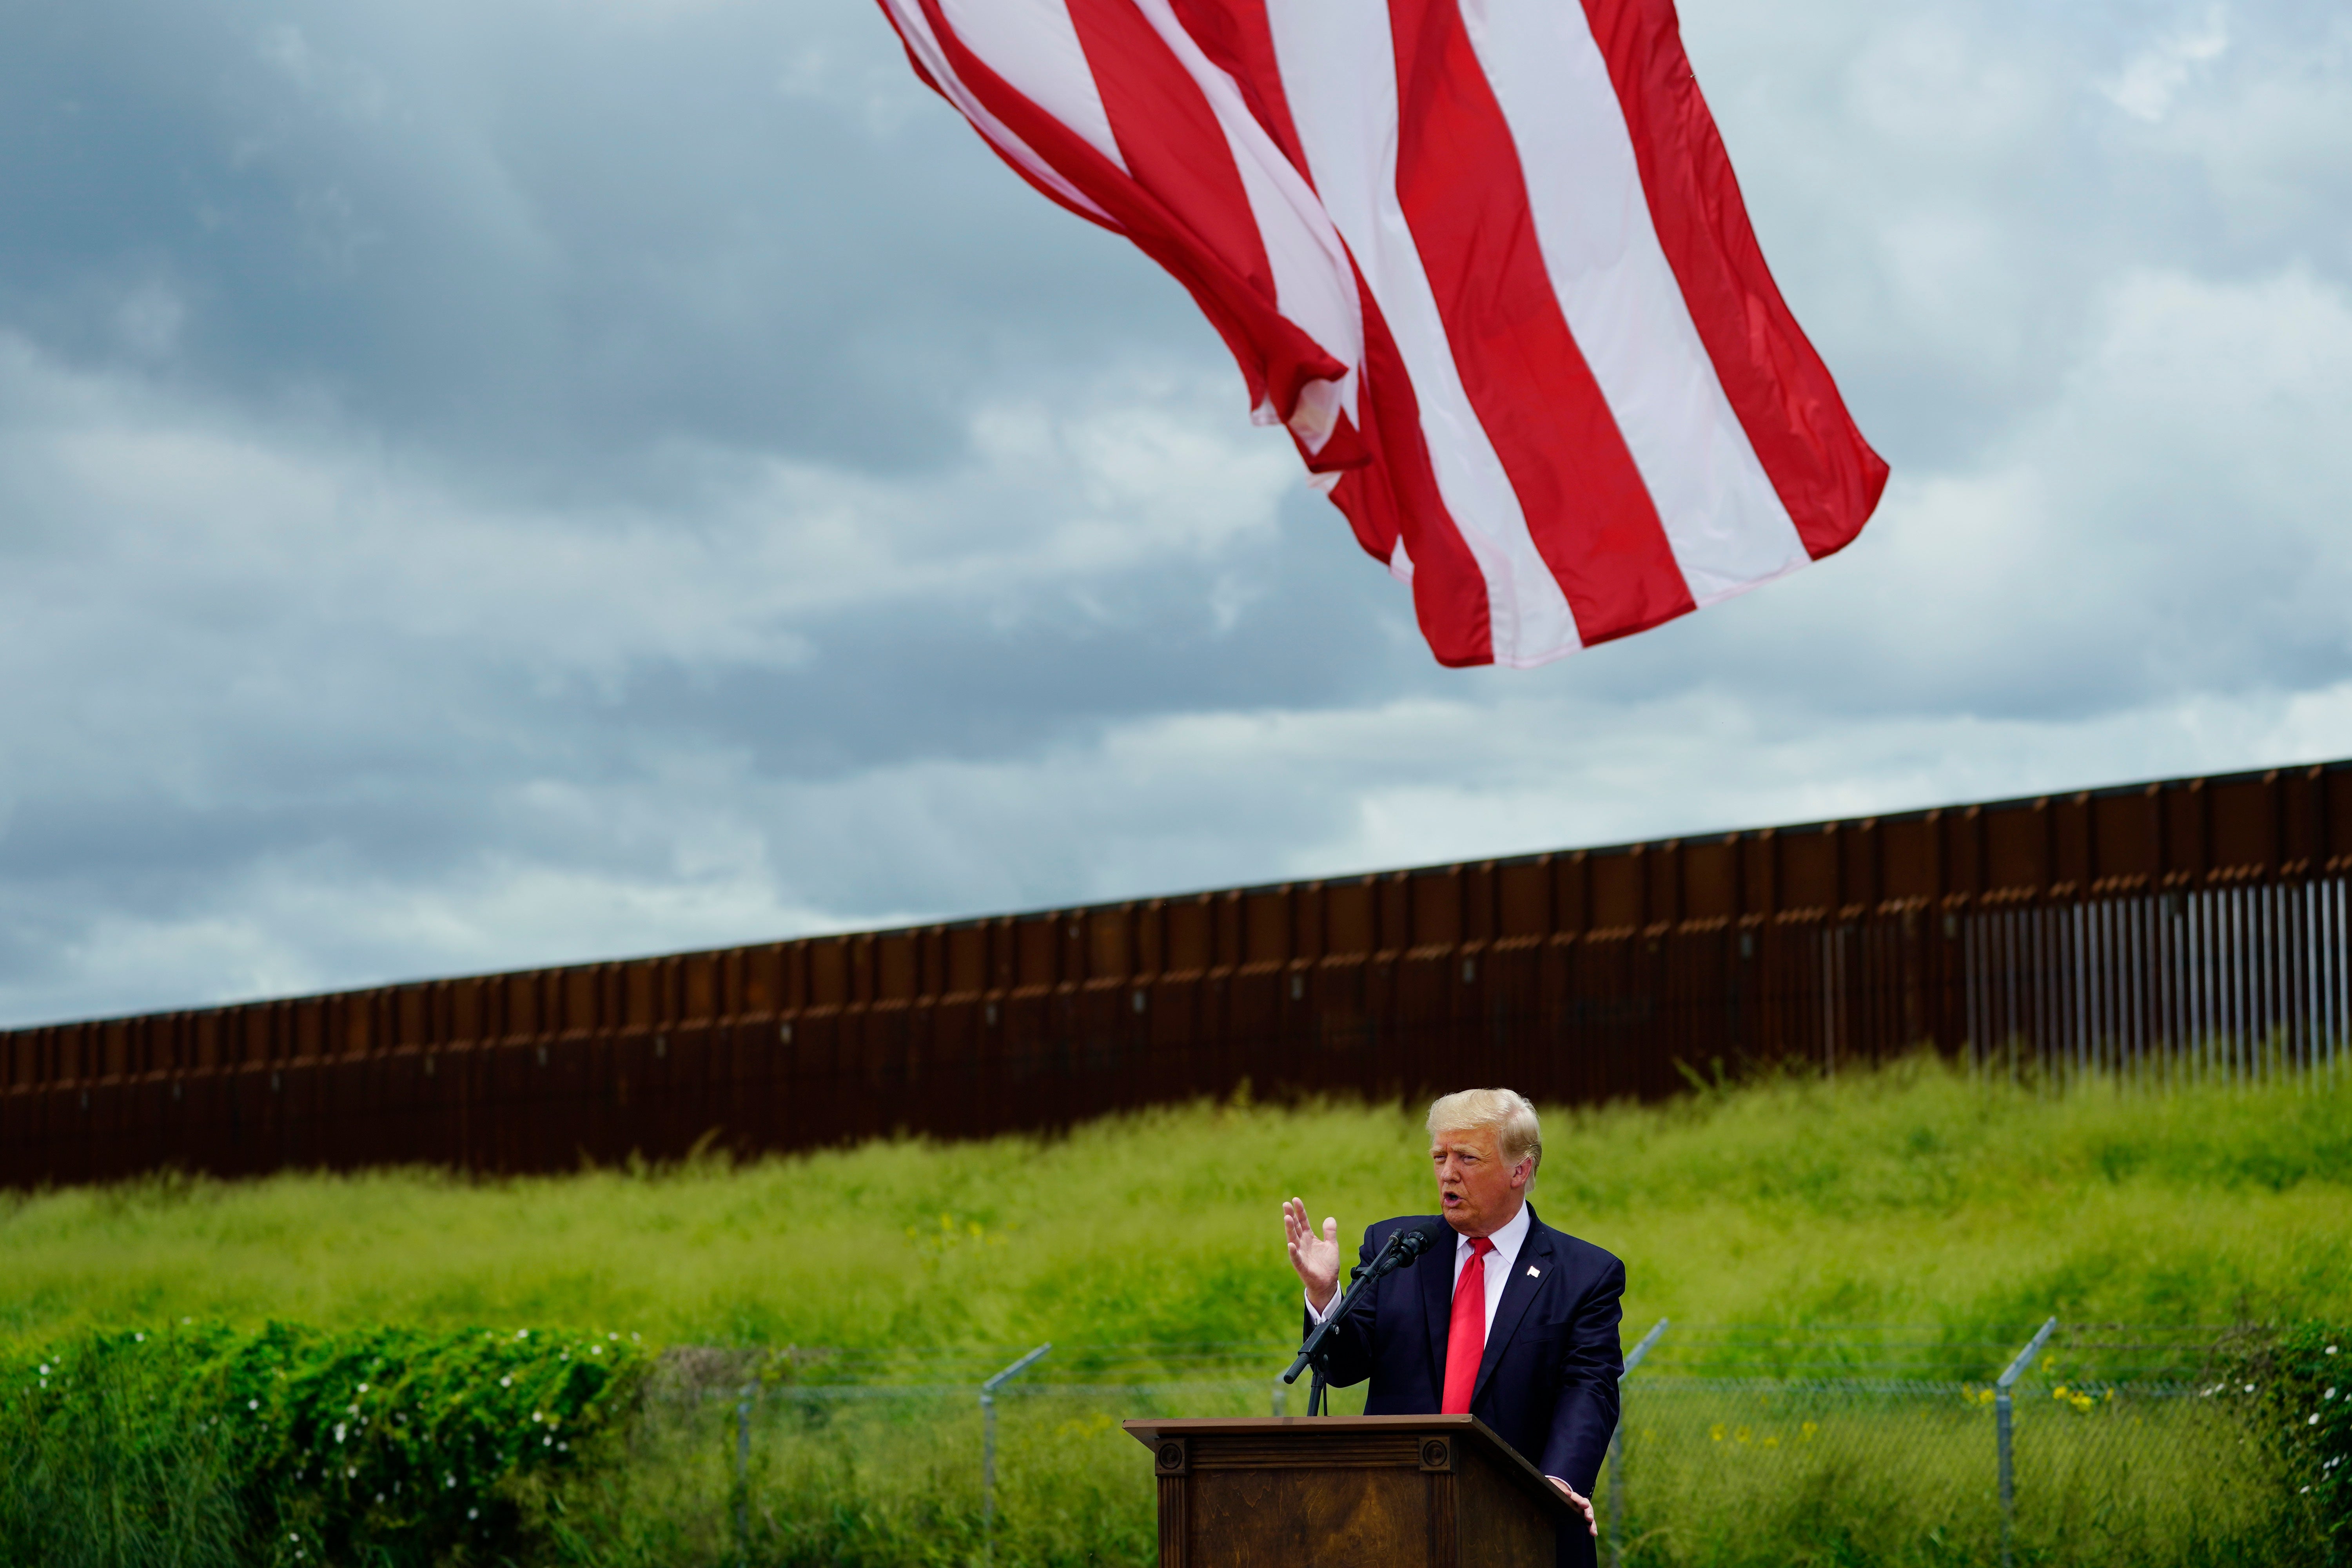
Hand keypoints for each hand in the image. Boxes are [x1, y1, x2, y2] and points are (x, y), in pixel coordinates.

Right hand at [1282, 1197, 1340, 1311]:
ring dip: (1290, 1229)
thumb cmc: (1327, 1265)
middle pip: (1295, 1227)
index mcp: (1309, 1238)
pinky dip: (1293, 1252)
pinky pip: (1296, 1258)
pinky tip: (1291, 1245)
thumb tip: (1330, 1218)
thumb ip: (1330, 1232)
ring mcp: (1301, 1254)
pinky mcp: (1301, 1266)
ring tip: (1287, 1218)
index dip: (1300, 1211)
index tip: (1295, 1200)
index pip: (1303, 1221)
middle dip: (1291, 1216)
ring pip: (1293, 1239)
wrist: (1327, 1284)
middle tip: (1286, 1204)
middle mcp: (1302, 1244)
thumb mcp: (1331, 1246)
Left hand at [1547, 1478, 1595, 1536]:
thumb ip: (1551, 1492)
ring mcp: (1582, 1508)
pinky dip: (1592, 1527)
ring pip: (1589, 1513)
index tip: (1568, 1495)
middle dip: (1587, 1511)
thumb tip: (1542, 1488)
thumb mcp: (1555, 1495)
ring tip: (1593, 1531)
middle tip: (1589, 1518)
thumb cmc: (1558, 1496)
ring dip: (1591, 1522)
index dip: (1570, 1496)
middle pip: (1584, 1503)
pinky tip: (1594, 1533)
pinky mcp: (1584, 1516)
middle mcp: (1578, 1501)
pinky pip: (1589, 1521)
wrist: (1563, 1497)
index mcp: (1570, 1496)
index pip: (1572, 1495)